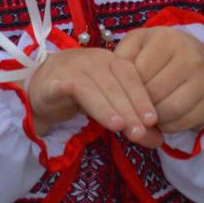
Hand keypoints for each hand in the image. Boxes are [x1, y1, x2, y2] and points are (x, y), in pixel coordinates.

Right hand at [27, 47, 162, 147]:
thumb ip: (133, 120)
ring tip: (117, 126)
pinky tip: (68, 91)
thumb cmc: (83, 94)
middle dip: (128, 110)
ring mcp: (70, 69)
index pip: (130, 78)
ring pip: (89, 89)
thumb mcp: (111, 106)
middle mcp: (92, 61)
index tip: (152, 120)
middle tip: (139, 133)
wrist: (44, 84)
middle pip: (112, 86)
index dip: (141, 98)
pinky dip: (62, 88)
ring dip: (104, 107)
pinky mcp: (50, 82)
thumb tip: (159, 141)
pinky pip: (58, 85)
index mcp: (111, 62)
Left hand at [114, 27, 203, 134]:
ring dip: (151, 117)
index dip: (126, 86)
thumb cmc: (161, 52)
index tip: (122, 89)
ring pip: (168, 110)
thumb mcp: (139, 43)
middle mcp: (191, 58)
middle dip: (137, 103)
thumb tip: (113, 81)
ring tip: (143, 113)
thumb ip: (122, 56)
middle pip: (153, 92)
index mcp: (168, 39)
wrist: (202, 61)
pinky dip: (167, 125)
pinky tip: (160, 118)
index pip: (139, 72)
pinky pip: (182, 122)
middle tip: (129, 106)